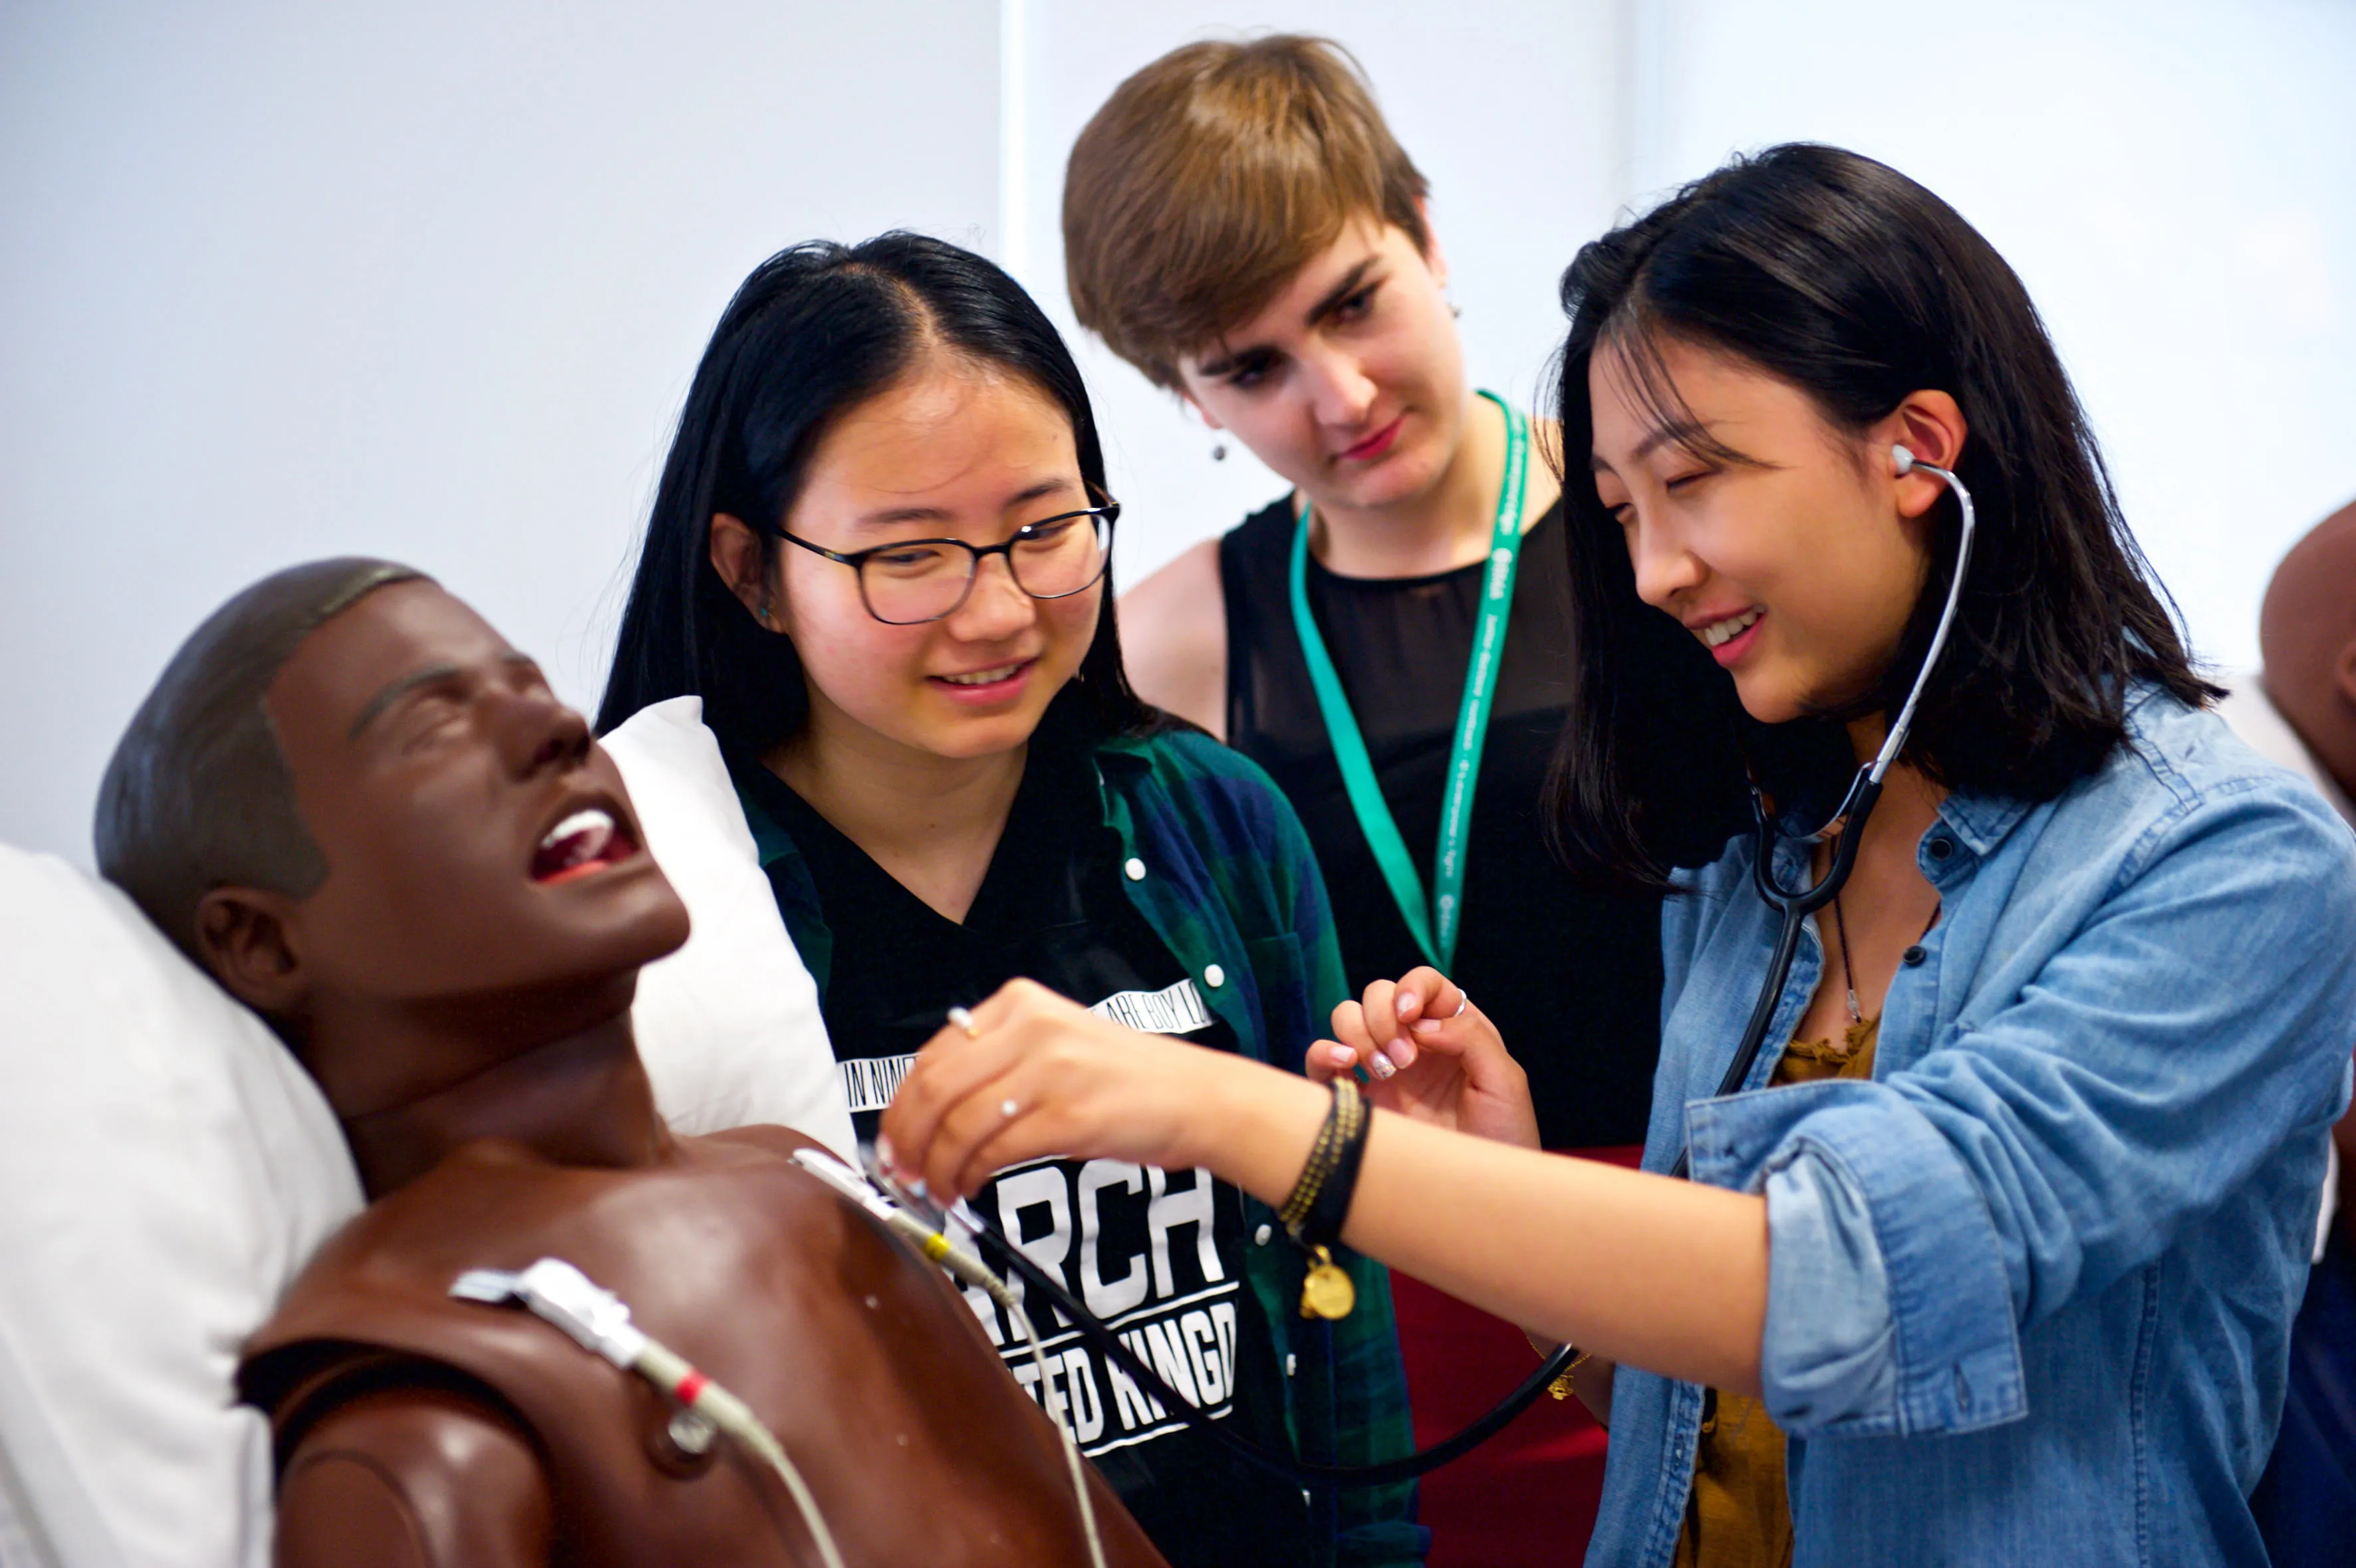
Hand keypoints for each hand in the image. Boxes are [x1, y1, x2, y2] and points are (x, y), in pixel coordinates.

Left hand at [878, 978, 1279, 1201]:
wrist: (1194, 1095)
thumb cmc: (1121, 1078)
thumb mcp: (1053, 1044)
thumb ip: (995, 1061)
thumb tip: (925, 1111)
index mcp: (1020, 1003)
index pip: (935, 1053)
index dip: (902, 1105)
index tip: (891, 1140)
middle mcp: (1032, 1027)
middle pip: (937, 1088)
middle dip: (908, 1139)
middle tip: (901, 1172)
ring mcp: (1052, 1070)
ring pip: (961, 1124)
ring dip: (936, 1166)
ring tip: (936, 1189)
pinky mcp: (1070, 1115)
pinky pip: (995, 1151)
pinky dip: (970, 1175)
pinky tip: (967, 1187)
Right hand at [1308, 967, 1539, 1148]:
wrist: (1479, 1197)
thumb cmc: (1503, 1139)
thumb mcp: (1504, 1081)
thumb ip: (1469, 1037)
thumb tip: (1421, 1021)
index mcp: (1452, 1030)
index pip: (1423, 984)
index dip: (1411, 987)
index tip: (1410, 1014)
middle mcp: (1414, 1043)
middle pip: (1378, 995)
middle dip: (1384, 1016)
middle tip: (1405, 1061)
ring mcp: (1382, 1070)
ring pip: (1347, 1018)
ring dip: (1358, 1033)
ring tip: (1384, 1071)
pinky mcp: (1355, 1099)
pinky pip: (1322, 1061)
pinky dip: (1323, 1052)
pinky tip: (1345, 1064)